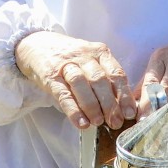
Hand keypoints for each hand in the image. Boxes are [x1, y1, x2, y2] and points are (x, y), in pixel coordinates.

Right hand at [15, 31, 136, 129]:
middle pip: (100, 80)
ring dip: (92, 106)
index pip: (116, 74)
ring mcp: (67, 65)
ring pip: (82, 85)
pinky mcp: (50, 76)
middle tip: (115, 122)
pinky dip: (73, 110)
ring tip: (99, 123)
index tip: (130, 113)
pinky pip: (63, 94)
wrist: (37, 44)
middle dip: (110, 104)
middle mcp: (85, 56)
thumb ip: (105, 77)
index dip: (124, 95)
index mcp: (100, 52)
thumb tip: (121, 106)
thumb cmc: (71, 57)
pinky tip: (81, 123)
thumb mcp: (91, 60)